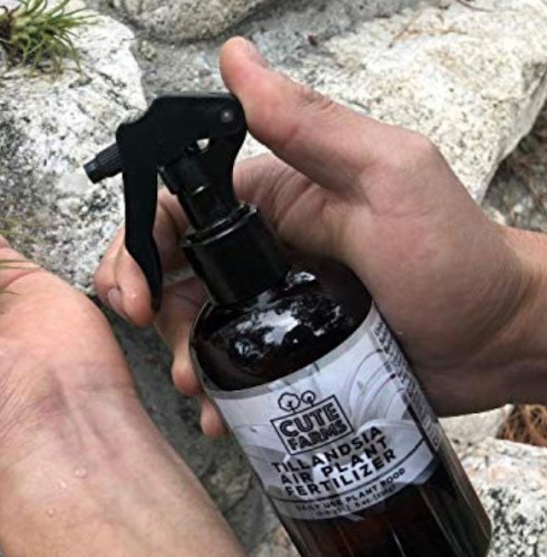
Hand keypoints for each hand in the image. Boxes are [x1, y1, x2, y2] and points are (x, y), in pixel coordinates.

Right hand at [95, 37, 546, 435]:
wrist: (502, 342)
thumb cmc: (456, 256)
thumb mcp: (387, 179)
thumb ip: (310, 125)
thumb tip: (236, 61)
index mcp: (271, 199)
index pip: (176, 207)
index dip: (139, 241)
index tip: (135, 287)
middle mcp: (261, 249)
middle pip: (170, 270)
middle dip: (147, 302)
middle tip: (152, 334)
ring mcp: (271, 304)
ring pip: (194, 324)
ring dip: (178, 353)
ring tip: (195, 386)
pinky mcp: (286, 353)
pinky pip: (231, 368)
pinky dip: (214, 392)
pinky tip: (217, 414)